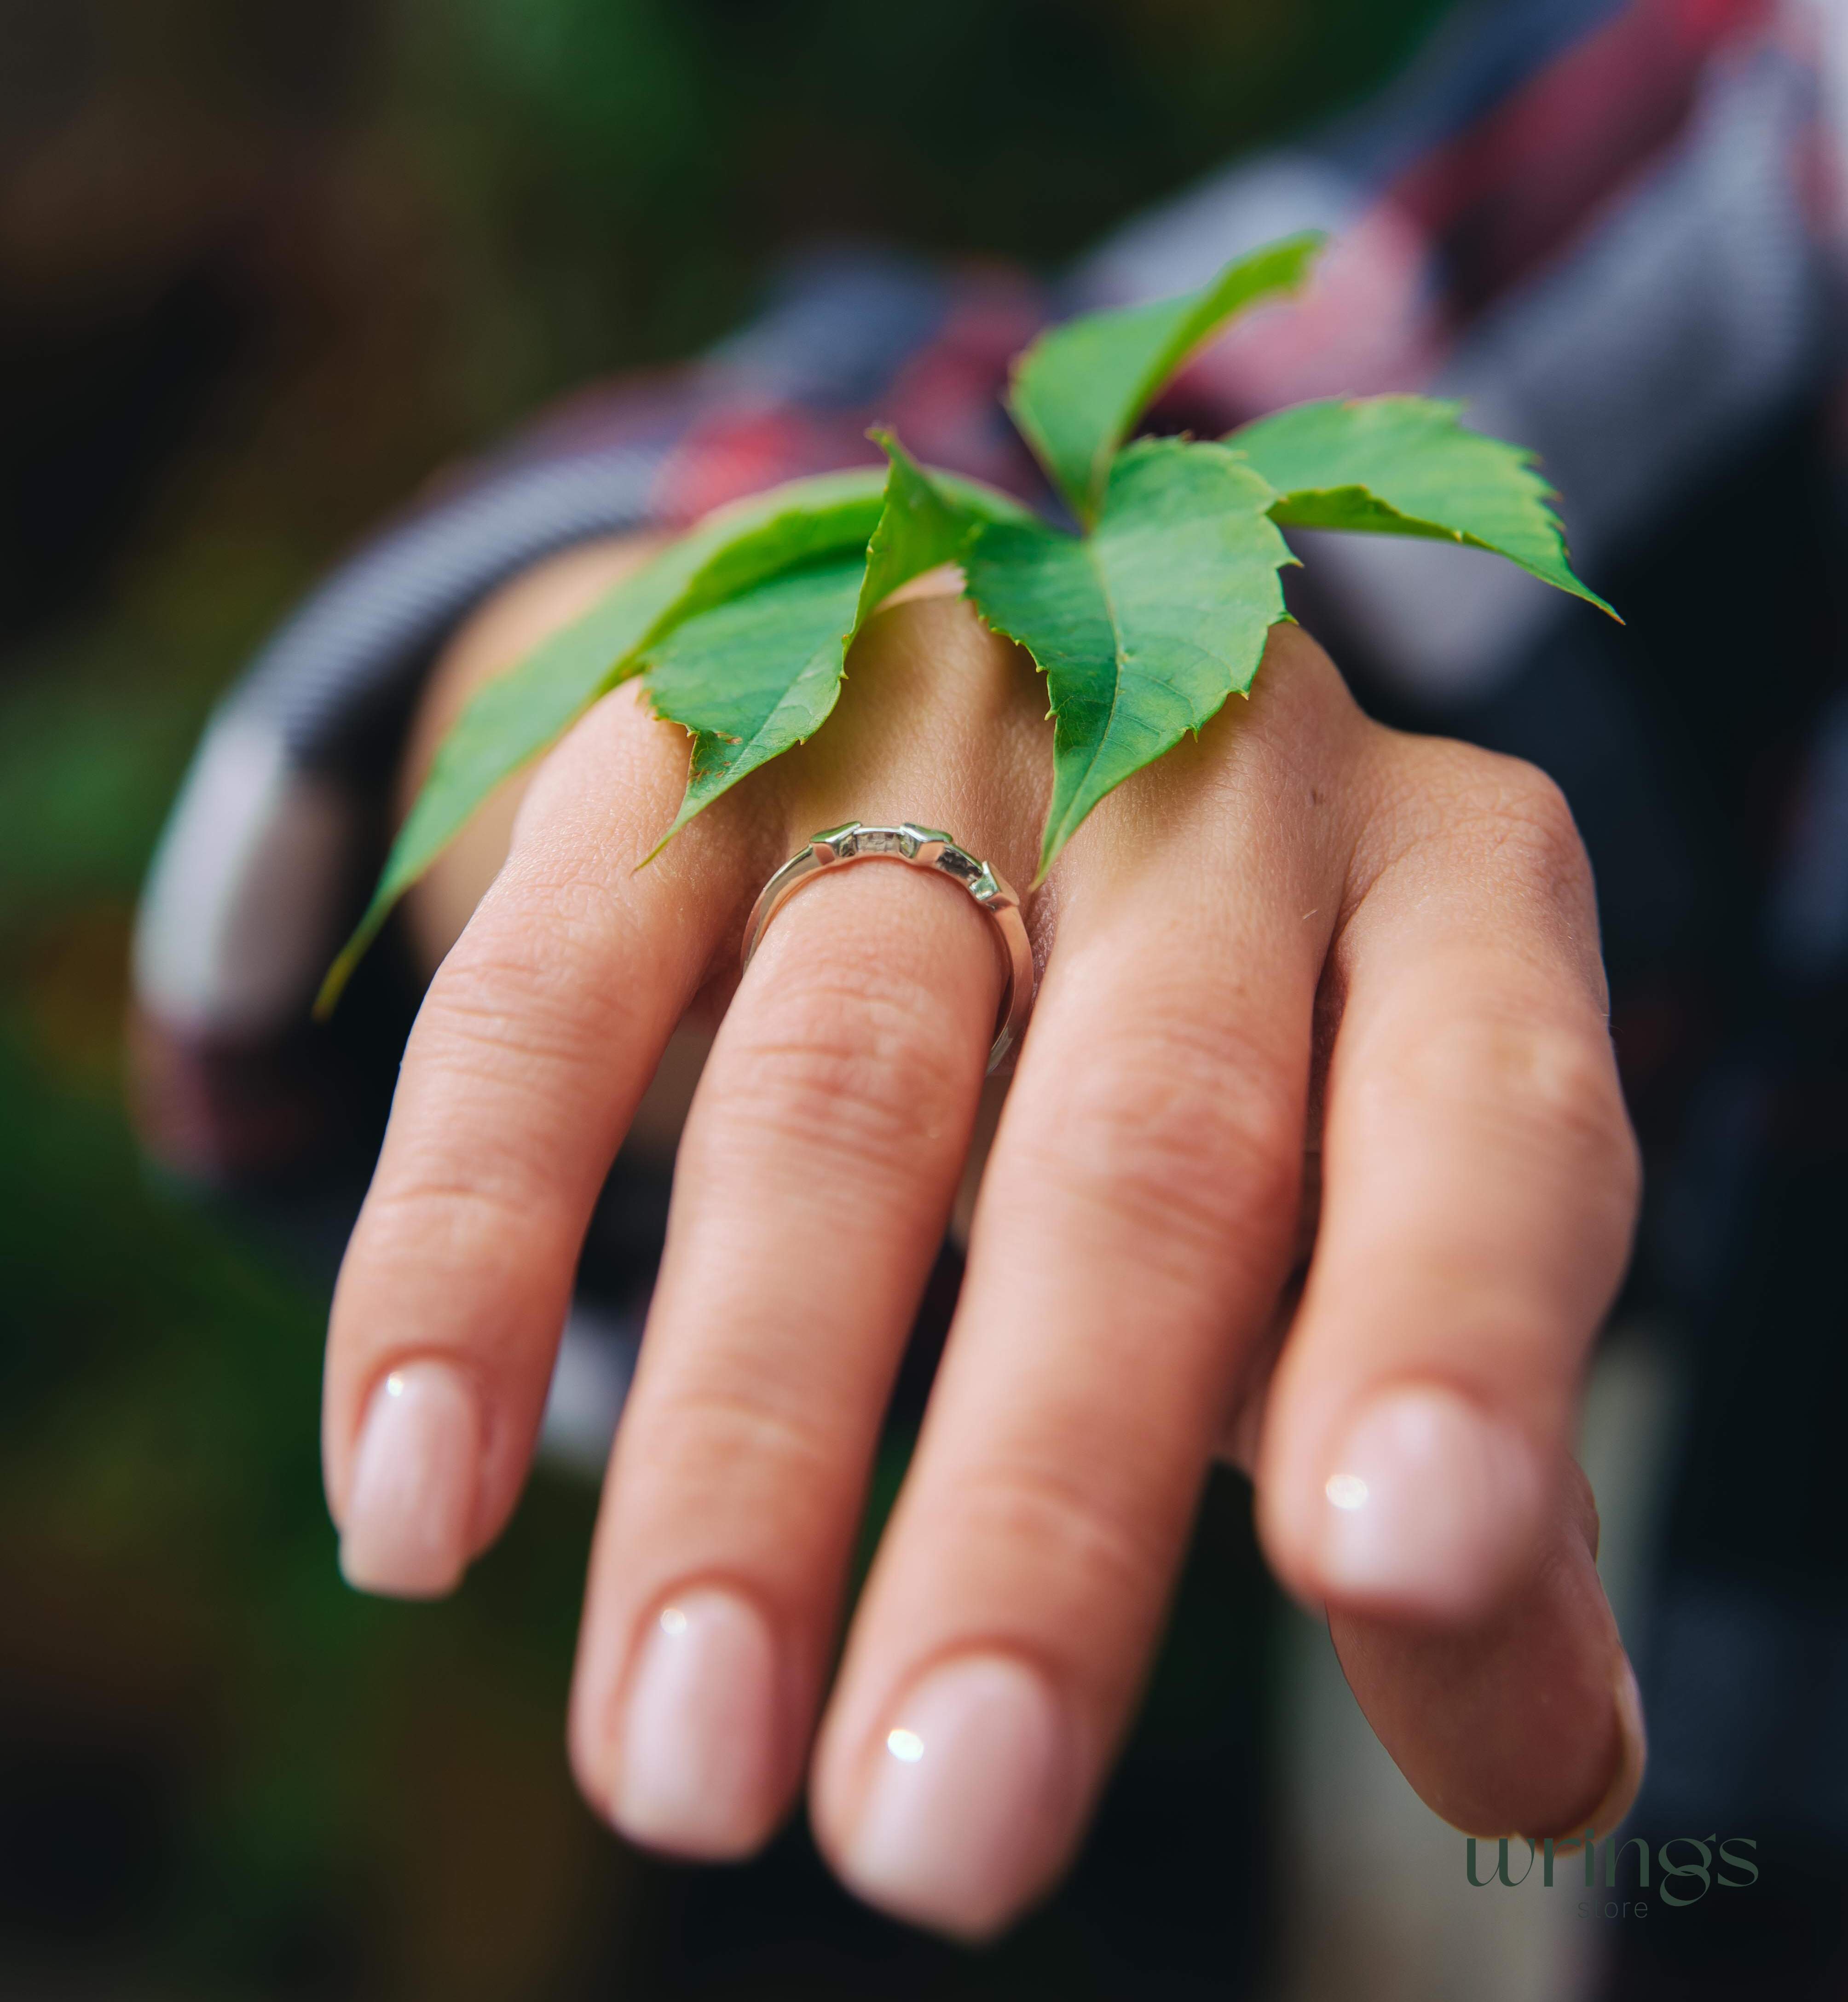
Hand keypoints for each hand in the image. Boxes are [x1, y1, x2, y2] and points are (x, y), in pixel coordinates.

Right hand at [322, 547, 1643, 1938]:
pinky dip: (472, 1247)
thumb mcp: (1378, 1212)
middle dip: (1038, 1499)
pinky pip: (553, 994)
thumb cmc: (1251, 1056)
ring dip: (744, 1443)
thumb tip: (1542, 1780)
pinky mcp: (683, 750)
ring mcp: (929, 732)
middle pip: (1135, 1146)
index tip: (1375, 1573)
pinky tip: (412, 1500)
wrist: (1016, 731)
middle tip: (939, 1825)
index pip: (1488, 1115)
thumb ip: (1468, 1471)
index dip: (1448, 1329)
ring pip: (830, 1096)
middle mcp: (1209, 780)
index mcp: (1448, 891)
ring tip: (678, 1757)